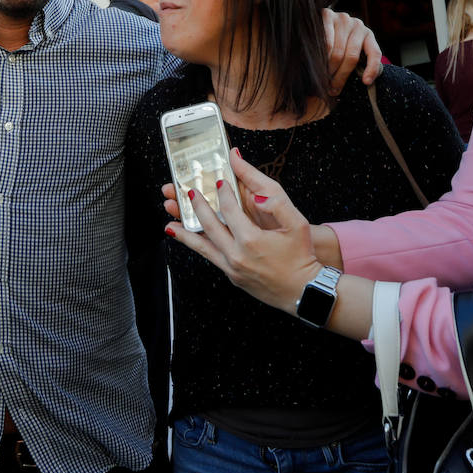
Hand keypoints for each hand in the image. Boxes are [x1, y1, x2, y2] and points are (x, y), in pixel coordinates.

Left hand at [163, 152, 320, 313]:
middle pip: (209, 225)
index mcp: (251, 239)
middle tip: (188, 191)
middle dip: (197, 206)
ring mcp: (232, 267)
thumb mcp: (297, 224)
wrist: (303, 291)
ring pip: (202, 245)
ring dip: (185, 231)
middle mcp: (237, 254)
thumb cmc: (301, 256)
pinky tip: (185, 238)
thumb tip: (256, 193)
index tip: (218, 180)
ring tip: (169, 221)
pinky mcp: (231, 275)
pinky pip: (209, 256)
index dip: (223, 192)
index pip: (229, 209)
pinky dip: (195, 246)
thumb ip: (277, 204)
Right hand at [322, 9, 381, 88]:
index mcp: (367, 35)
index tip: (365, 83)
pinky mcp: (327, 16)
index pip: (375, 53)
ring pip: (337, 52)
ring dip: (329, 70)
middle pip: (352, 57)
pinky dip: (322, 58)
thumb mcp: (350, 51)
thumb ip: (357, 64)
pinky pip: (325, 43)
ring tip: (324, 80)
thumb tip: (363, 83)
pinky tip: (318, 65)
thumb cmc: (335, 42)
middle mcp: (358, 25)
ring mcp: (343, 19)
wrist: (315, 21)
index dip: (372, 69)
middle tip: (332, 89)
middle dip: (341, 76)